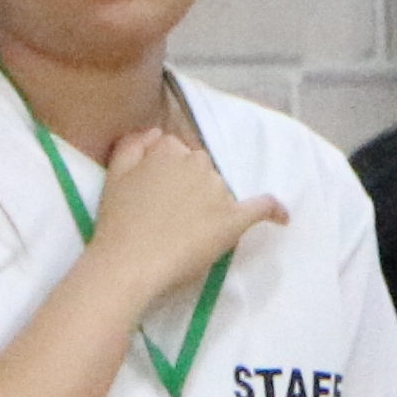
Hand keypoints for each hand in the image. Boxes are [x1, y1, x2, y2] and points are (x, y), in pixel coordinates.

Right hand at [84, 125, 281, 296]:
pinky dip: (273, 211)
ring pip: (222, 190)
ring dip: (212, 204)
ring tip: (189, 231)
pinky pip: (262, 207)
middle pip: (202, 169)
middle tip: (171, 216)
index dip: (170, 175)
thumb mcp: (114, 174)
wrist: (130, 262)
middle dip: (191, 187)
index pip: (178, 153)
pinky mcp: (234, 219)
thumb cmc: (118, 222)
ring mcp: (218, 191)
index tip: (160, 195)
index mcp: (169, 150)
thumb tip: (155, 133)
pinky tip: (282, 218)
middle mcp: (198, 164)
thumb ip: (132, 145)